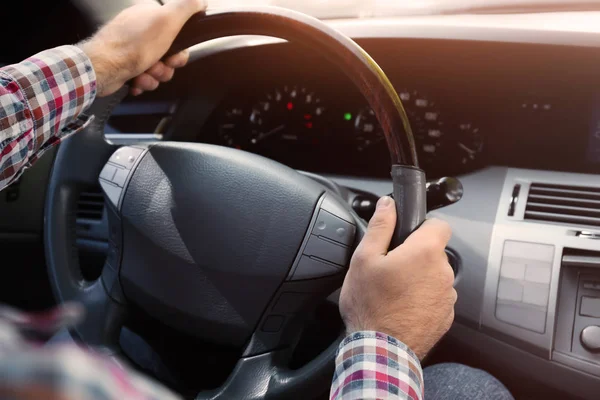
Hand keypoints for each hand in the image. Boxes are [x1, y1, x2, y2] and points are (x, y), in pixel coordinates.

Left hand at [79, 0, 206, 96]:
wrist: (103, 69)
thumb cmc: (132, 46)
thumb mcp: (167, 19)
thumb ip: (186, 6)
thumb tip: (201, 1)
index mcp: (150, 17)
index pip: (178, 34)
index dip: (180, 50)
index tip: (174, 55)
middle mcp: (140, 31)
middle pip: (169, 55)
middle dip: (166, 66)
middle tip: (158, 65)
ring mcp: (132, 49)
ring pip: (158, 69)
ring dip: (154, 76)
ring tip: (143, 73)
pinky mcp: (125, 66)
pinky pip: (144, 78)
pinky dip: (142, 82)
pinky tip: (136, 80)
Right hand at [339, 196, 455, 358]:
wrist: (381, 350)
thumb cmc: (371, 305)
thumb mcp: (364, 259)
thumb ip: (380, 226)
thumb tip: (387, 204)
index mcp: (425, 252)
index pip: (439, 224)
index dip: (423, 225)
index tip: (407, 235)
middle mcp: (443, 272)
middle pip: (434, 252)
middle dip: (415, 255)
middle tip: (390, 268)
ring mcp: (447, 296)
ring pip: (434, 276)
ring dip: (419, 278)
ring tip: (393, 291)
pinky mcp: (446, 316)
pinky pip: (435, 297)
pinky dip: (422, 299)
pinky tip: (401, 307)